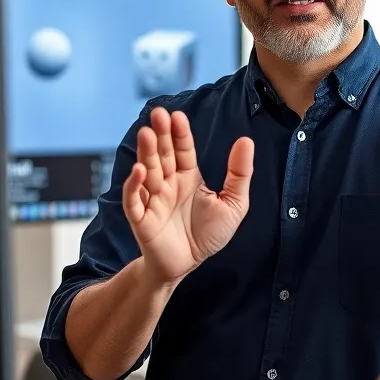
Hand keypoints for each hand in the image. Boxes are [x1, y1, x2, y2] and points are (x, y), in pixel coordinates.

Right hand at [122, 106, 253, 283]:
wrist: (188, 265)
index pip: (182, 150)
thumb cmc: (208, 234)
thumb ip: (239, 173)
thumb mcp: (234, 203)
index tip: (177, 116)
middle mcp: (168, 184)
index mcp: (188, 177)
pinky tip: (138, 170)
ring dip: (146, 153)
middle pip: (163, 155)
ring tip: (146, 133)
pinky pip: (133, 200)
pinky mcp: (141, 219)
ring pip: (148, 171)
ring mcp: (153, 200)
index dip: (180, 133)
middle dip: (160, 135)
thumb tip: (246, 140)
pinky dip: (133, 185)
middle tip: (158, 114)